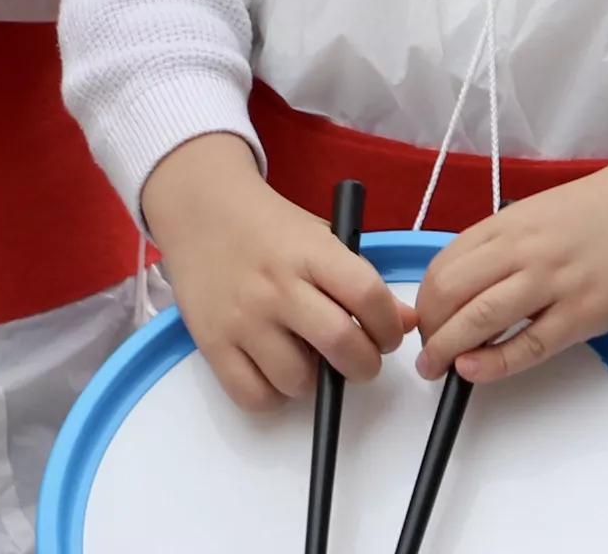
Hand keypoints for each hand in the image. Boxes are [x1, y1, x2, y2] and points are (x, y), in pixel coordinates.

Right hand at [143, 131, 409, 408]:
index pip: (367, 295)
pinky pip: (253, 396)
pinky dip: (274, 397)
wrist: (202, 210)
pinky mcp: (212, 344)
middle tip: (361, 361)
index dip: (389, 326)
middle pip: (339, 343)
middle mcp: (278, 286)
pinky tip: (277, 373)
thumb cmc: (270, 227)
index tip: (388, 336)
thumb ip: (362, 281)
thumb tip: (406, 323)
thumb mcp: (321, 238)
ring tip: (311, 361)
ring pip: (297, 380)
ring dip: (315, 383)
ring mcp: (243, 318)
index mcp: (312, 252)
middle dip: (364, 365)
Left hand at [412, 137, 607, 384]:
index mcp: (508, 224)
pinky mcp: (583, 312)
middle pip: (450, 293)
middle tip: (430, 354)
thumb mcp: (539, 214)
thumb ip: (503, 245)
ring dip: (448, 350)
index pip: (443, 266)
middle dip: (430, 331)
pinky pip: (528, 344)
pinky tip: (475, 372)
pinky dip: (494, 363)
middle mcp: (523, 249)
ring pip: (480, 318)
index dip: (424, 303)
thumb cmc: (601, 211)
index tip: (425, 324)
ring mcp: (553, 281)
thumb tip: (467, 288)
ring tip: (438, 370)